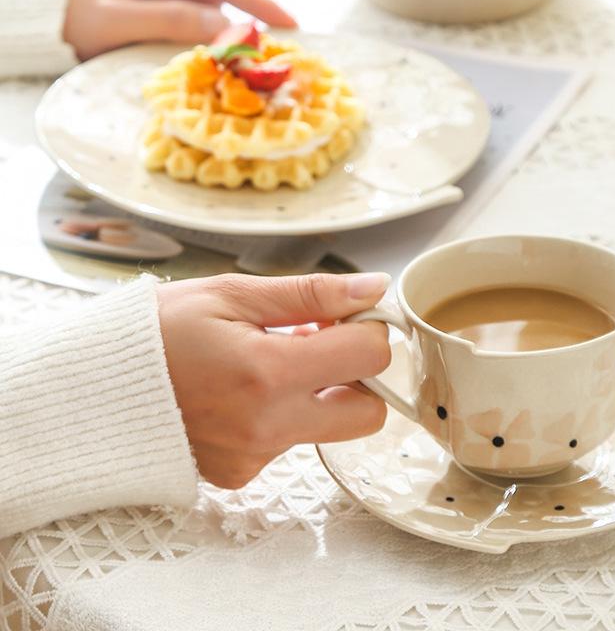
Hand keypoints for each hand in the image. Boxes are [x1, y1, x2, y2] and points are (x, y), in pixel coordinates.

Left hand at [63, 0, 295, 60]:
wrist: (28, 20)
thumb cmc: (65, 17)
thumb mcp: (116, 21)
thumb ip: (172, 21)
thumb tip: (226, 29)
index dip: (257, 2)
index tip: (290, 23)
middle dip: (244, 25)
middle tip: (270, 57)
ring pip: (203, 14)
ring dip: (221, 39)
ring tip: (240, 68)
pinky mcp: (148, 9)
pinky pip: (186, 24)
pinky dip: (202, 43)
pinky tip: (208, 63)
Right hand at [156, 272, 390, 489]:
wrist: (93, 386)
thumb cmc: (158, 331)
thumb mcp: (233, 294)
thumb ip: (311, 294)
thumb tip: (372, 288)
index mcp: (267, 373)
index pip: (369, 356)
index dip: (368, 327)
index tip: (347, 314)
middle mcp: (267, 426)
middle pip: (369, 413)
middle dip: (359, 376)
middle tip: (322, 343)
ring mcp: (253, 456)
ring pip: (329, 427)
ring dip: (319, 392)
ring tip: (270, 359)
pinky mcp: (240, 473)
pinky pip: (290, 442)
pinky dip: (283, 413)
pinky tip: (246, 389)